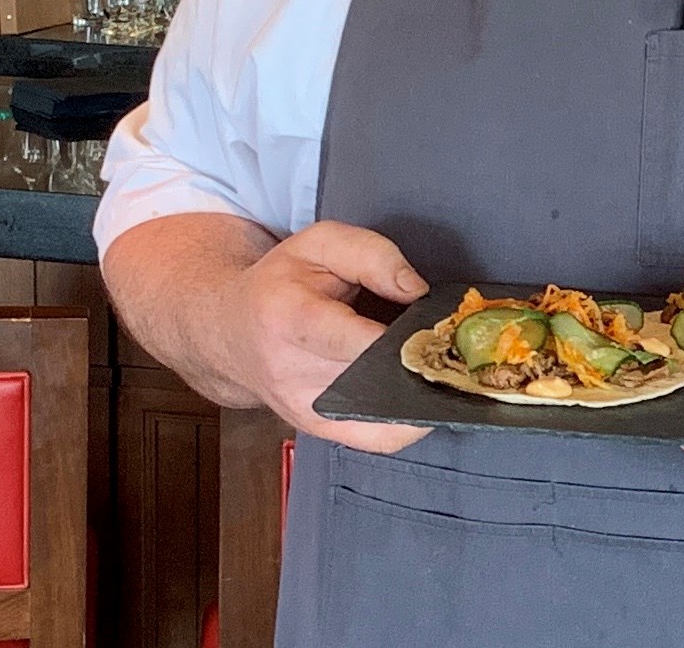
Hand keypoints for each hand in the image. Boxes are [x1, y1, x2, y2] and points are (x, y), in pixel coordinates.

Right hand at [219, 220, 432, 455]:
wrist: (234, 331)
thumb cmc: (280, 283)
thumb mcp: (319, 244)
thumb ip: (372, 255)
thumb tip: (416, 290)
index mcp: (287, 317)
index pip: (350, 339)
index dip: (397, 341)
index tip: (434, 329)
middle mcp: (292, 373)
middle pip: (373, 379)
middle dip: (418, 364)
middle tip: (449, 345)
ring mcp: (305, 410)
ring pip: (383, 415)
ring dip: (420, 394)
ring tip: (437, 366)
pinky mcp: (320, 430)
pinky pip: (379, 440)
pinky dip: (410, 420)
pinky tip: (421, 394)